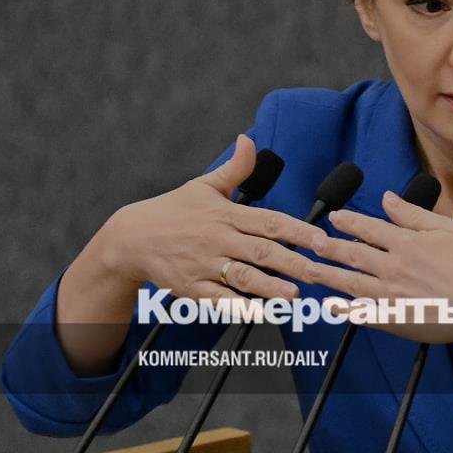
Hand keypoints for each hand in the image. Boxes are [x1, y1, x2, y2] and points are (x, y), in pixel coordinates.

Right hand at [92, 134, 327, 302]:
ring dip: (269, 286)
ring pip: (241, 277)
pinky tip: (257, 313)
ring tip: (293, 295)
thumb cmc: (173, 210)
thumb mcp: (204, 185)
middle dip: (293, 262)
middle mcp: (217, 239)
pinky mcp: (190, 287)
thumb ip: (234, 168)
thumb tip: (249, 139)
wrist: (131, 237)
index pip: (269, 221)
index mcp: (226, 214)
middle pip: (261, 251)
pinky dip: (237, 306)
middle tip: (319, 272)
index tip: (322, 239)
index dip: (298, 230)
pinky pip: (217, 299)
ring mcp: (204, 265)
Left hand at [301, 189, 452, 345]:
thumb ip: (413, 215)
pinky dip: (344, 310)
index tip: (334, 217)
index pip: (369, 228)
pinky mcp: (397, 321)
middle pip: (353, 254)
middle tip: (311, 242)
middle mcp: (394, 268)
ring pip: (351, 283)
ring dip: (328, 275)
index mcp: (407, 243)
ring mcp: (392, 296)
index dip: (349, 221)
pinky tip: (330, 306)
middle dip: (330, 247)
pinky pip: (364, 315)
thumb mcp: (449, 229)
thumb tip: (387, 198)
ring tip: (309, 269)